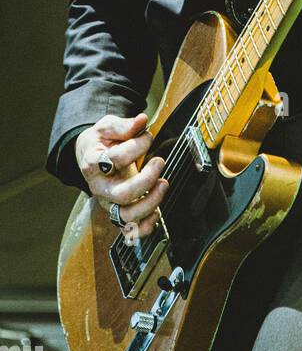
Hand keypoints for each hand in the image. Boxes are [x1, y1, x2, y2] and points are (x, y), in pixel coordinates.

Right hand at [76, 112, 167, 240]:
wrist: (89, 156)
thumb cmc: (101, 142)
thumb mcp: (107, 127)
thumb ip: (124, 125)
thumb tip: (142, 120)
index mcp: (94, 164)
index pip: (116, 159)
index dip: (137, 145)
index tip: (148, 136)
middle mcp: (99, 187)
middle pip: (122, 194)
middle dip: (146, 180)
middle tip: (159, 162)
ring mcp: (108, 202)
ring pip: (126, 216)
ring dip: (150, 202)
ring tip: (164, 184)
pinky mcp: (117, 212)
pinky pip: (129, 231)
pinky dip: (145, 227)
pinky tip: (157, 213)